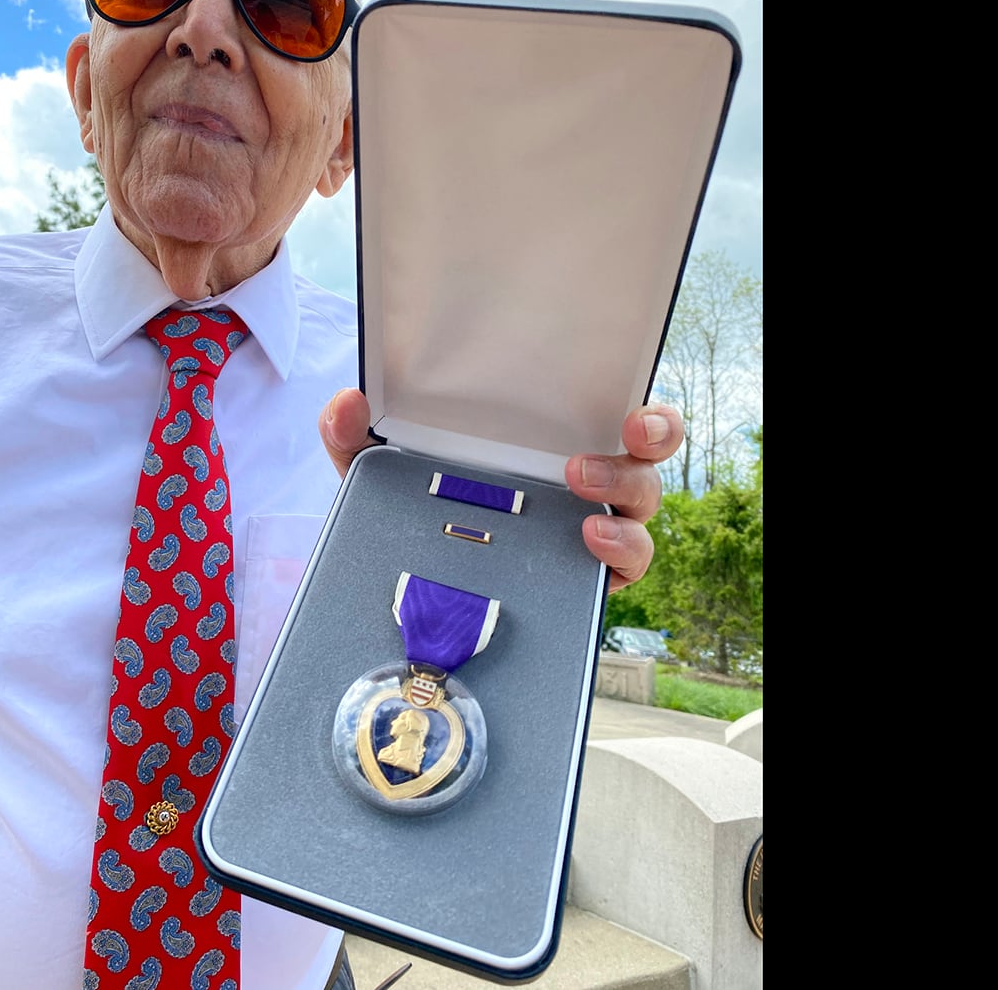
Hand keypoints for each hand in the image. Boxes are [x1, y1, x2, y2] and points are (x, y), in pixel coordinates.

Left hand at [320, 390, 683, 592]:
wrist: (409, 597)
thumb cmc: (421, 513)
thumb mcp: (384, 475)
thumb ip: (357, 438)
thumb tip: (348, 400)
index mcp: (549, 446)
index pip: (617, 418)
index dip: (646, 416)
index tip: (631, 414)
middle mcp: (583, 487)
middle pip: (644, 461)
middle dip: (649, 442)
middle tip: (604, 449)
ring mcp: (589, 534)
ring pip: (641, 513)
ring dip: (623, 505)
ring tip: (582, 506)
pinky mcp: (585, 582)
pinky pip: (625, 568)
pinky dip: (617, 555)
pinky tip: (585, 545)